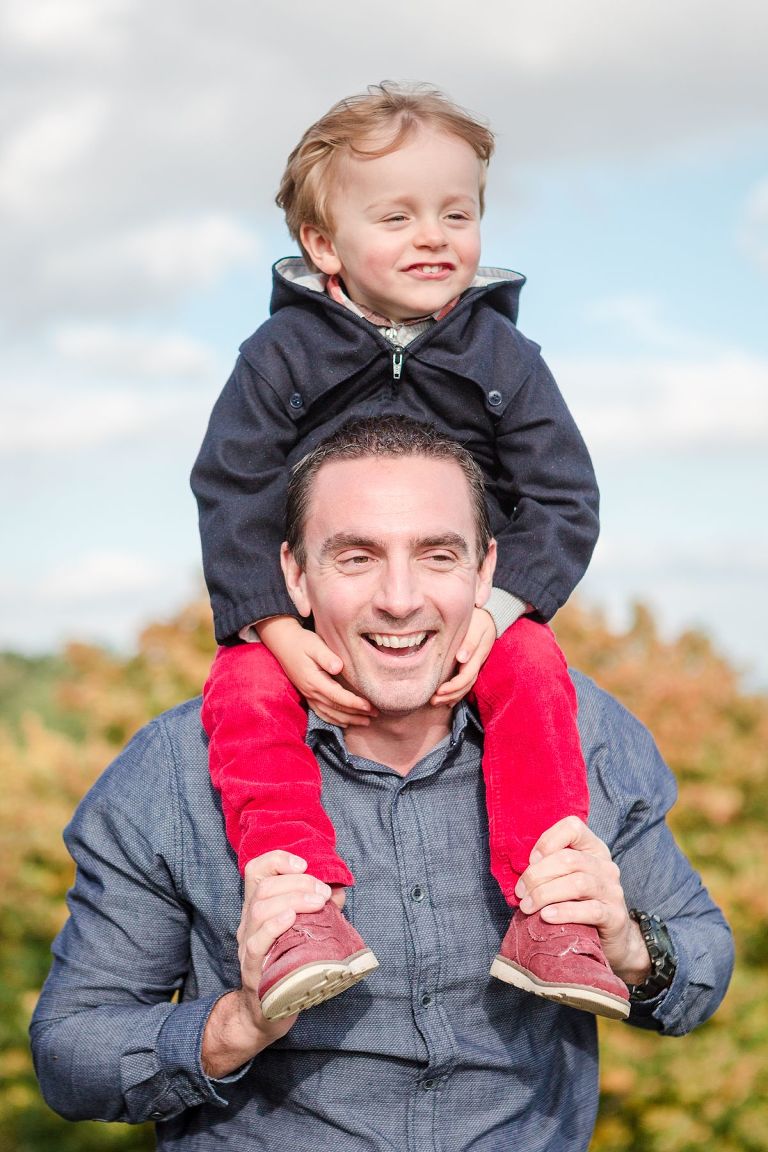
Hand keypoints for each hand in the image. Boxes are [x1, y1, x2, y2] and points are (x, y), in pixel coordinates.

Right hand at [202, 851, 343, 1077]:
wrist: (268, 1014)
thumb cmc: (289, 967)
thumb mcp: (305, 931)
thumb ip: (319, 909)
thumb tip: (338, 890)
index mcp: (259, 909)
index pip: (255, 871)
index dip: (277, 859)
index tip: (304, 864)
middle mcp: (248, 923)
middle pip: (263, 887)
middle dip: (298, 882)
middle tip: (324, 893)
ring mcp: (248, 946)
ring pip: (259, 908)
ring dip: (293, 898)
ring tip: (318, 903)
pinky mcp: (253, 969)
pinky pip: (257, 941)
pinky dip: (275, 925)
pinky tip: (292, 918)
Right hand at [258, 616, 374, 726]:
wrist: (283, 643)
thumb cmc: (302, 642)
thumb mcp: (315, 645)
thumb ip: (327, 657)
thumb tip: (338, 668)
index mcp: (314, 680)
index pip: (338, 697)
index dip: (355, 703)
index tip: (370, 706)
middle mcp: (311, 692)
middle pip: (336, 708)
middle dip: (356, 714)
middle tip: (375, 715)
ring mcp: (308, 695)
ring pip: (330, 714)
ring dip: (348, 720)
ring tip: (365, 722)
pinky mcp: (307, 695)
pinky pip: (322, 713)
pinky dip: (334, 720)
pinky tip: (345, 723)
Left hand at [430, 607, 495, 706]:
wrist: (490, 616)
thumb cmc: (480, 620)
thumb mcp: (477, 628)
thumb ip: (470, 642)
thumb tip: (461, 658)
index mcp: (477, 657)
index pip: (466, 677)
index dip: (453, 687)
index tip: (439, 691)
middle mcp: (476, 664)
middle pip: (465, 686)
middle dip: (450, 696)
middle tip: (433, 701)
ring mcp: (474, 665)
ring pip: (465, 687)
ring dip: (451, 697)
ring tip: (436, 702)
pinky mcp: (470, 665)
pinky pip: (465, 683)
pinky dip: (456, 693)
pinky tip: (447, 699)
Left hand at [514, 817, 651, 984]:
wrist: (611, 939)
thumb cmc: (579, 904)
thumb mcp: (566, 879)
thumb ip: (550, 867)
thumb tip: (519, 868)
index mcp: (593, 850)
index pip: (573, 828)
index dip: (548, 840)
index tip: (531, 860)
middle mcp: (606, 866)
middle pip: (569, 859)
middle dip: (537, 875)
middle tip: (520, 892)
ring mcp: (613, 891)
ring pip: (577, 883)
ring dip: (545, 894)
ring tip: (527, 907)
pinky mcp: (615, 916)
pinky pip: (590, 910)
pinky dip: (564, 912)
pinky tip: (546, 916)